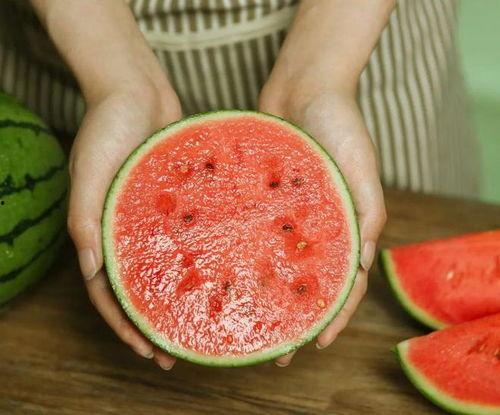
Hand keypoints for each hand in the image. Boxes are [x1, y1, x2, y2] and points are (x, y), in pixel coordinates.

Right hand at [68, 83, 181, 369]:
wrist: (139, 89)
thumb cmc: (108, 125)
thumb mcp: (90, 168)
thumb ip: (85, 216)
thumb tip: (91, 270)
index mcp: (102, 231)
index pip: (108, 291)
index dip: (125, 324)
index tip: (147, 351)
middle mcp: (128, 231)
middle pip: (140, 287)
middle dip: (155, 322)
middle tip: (178, 352)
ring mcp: (155, 219)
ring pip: (167, 267)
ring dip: (180, 298)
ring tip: (203, 324)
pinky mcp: (178, 204)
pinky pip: (190, 237)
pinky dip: (201, 258)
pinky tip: (225, 274)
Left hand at [260, 88, 385, 366]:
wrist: (304, 86)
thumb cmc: (339, 123)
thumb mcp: (361, 166)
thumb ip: (367, 212)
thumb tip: (362, 263)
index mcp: (343, 227)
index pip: (342, 284)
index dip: (331, 317)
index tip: (315, 345)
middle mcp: (313, 228)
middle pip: (304, 283)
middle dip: (292, 318)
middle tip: (272, 349)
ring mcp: (284, 216)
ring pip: (273, 264)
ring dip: (263, 295)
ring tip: (243, 323)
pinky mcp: (259, 201)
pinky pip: (249, 233)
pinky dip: (240, 257)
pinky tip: (222, 276)